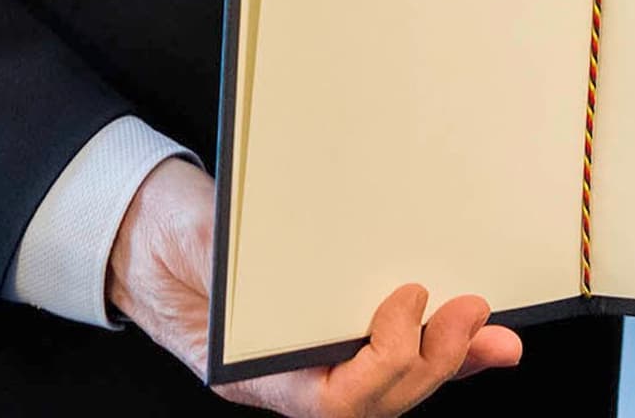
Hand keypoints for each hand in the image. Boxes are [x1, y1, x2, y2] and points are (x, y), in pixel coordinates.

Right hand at [107, 159, 520, 414]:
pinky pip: (395, 355)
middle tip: (471, 310)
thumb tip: (271, 261)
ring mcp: (316, 358)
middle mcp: (289, 377)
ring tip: (493, 329)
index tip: (407, 298)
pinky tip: (483, 334)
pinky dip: (441, 348)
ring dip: (449, 361)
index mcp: (251, 373)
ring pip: (394, 386)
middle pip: (376, 401)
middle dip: (432, 362)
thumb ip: (226, 258)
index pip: (331, 400)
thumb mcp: (193, 243)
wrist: (141, 233)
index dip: (381, 362)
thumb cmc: (160, 238)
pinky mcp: (338, 327)